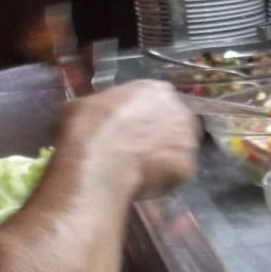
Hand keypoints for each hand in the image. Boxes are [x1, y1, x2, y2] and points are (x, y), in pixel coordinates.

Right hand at [57, 81, 198, 198]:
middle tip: (140, 148)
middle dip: (160, 134)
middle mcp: (178, 110)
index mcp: (155, 90)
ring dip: (165, 155)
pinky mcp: (188, 166)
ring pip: (179, 148)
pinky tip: (144, 180)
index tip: (134, 126)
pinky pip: (176, 172)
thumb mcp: (82, 105)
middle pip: (174, 122)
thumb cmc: (85, 129)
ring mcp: (187, 139)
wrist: (99, 162)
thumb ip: (102, 107)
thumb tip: (97, 115)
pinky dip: (164, 177)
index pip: (157, 99)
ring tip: (141, 167)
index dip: (146, 114)